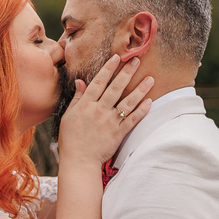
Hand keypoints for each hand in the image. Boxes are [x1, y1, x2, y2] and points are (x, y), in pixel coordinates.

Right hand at [57, 55, 153, 169]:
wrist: (79, 161)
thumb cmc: (71, 139)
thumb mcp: (69, 116)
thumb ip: (77, 98)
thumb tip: (80, 81)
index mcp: (86, 105)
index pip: (98, 82)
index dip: (108, 69)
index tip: (117, 57)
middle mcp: (99, 110)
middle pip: (115, 88)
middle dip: (127, 72)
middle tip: (136, 60)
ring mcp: (110, 122)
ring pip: (128, 102)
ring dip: (140, 90)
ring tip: (150, 79)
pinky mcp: (119, 133)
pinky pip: (133, 119)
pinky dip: (142, 110)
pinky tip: (150, 101)